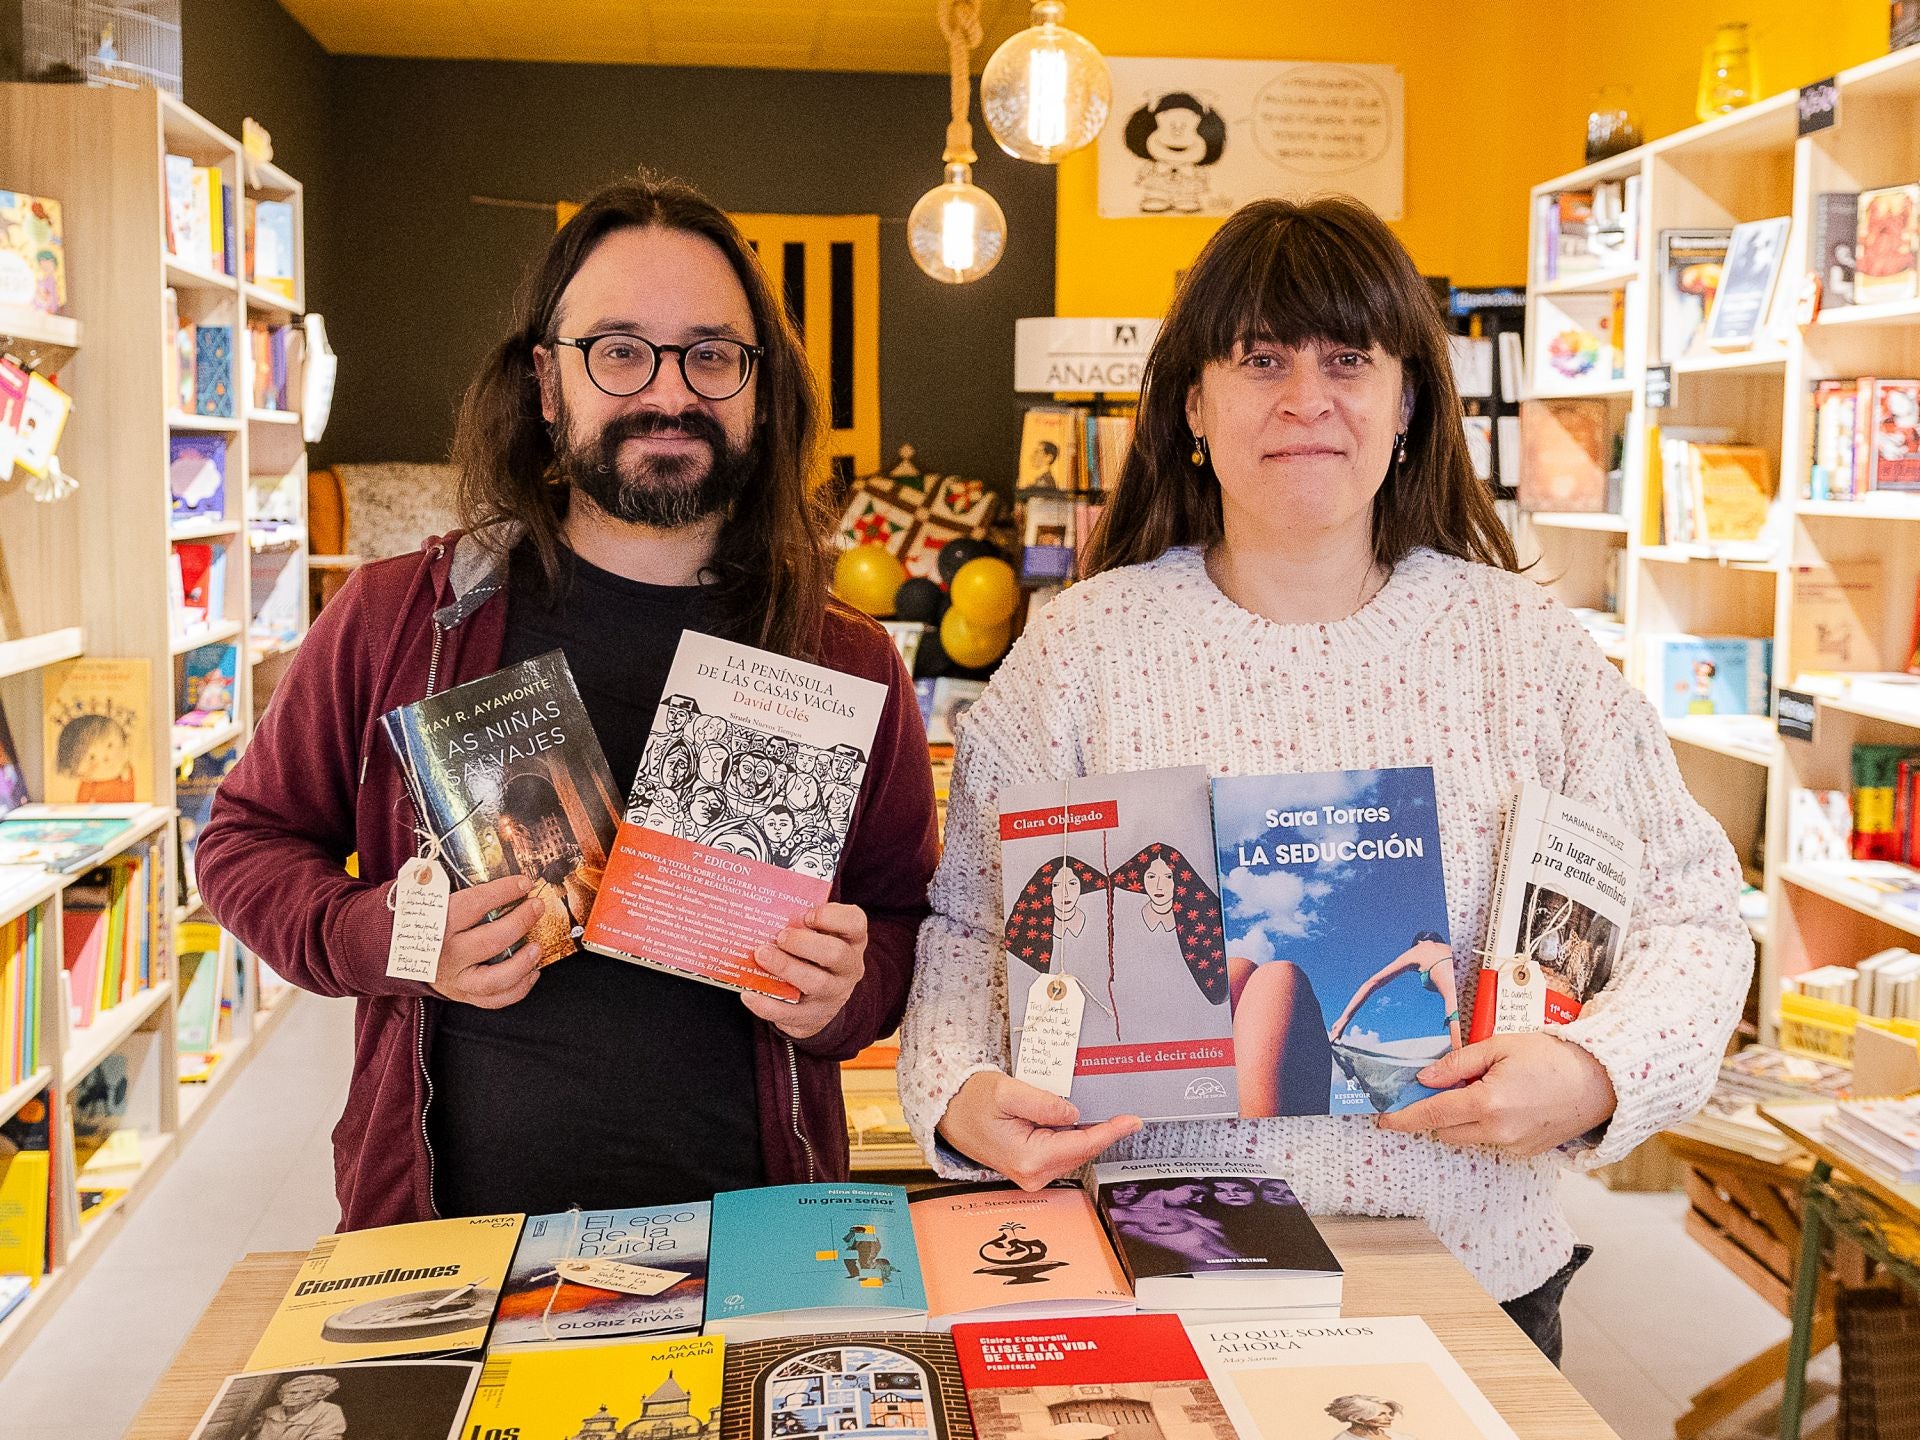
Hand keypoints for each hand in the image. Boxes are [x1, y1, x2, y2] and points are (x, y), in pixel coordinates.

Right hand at [429, 874, 543, 1009]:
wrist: (389, 953)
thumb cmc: (416, 919)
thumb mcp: (425, 897)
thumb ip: (453, 885)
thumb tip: (492, 873)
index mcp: (435, 924)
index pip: (475, 904)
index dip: (504, 891)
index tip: (524, 883)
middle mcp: (445, 955)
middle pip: (490, 941)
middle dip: (521, 921)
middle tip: (537, 907)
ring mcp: (455, 979)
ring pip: (494, 980)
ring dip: (522, 963)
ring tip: (537, 947)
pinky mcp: (463, 994)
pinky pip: (495, 1000)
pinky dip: (518, 988)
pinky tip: (532, 971)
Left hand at [740, 903, 868, 1040]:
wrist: (818, 1002)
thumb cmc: (814, 956)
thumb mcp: (820, 936)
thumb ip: (803, 921)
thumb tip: (765, 904)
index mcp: (851, 940)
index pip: (855, 923)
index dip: (832, 916)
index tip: (807, 915)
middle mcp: (848, 967)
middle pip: (836, 954)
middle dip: (805, 943)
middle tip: (780, 936)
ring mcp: (832, 995)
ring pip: (816, 983)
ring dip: (786, 967)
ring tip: (761, 955)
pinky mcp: (811, 1017)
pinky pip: (789, 1013)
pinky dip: (766, 1004)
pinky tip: (748, 993)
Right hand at [937, 1070, 1141, 1188]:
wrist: (948, 1113)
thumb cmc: (971, 1101)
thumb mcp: (1007, 1091)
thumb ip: (1043, 1103)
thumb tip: (1073, 1113)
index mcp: (1030, 1158)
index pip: (1083, 1145)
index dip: (1111, 1132)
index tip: (1133, 1122)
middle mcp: (1033, 1173)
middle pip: (1081, 1151)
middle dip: (1103, 1132)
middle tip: (1124, 1114)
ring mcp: (1031, 1174)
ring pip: (1073, 1152)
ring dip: (1087, 1134)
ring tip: (1101, 1114)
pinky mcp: (1030, 1168)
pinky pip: (1061, 1151)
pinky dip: (1073, 1137)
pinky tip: (1077, 1122)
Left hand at [1375, 1032, 1616, 1156]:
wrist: (1599, 1081)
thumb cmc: (1552, 1057)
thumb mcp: (1499, 1046)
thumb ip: (1457, 1064)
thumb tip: (1424, 1078)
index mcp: (1487, 1104)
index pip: (1431, 1115)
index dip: (1403, 1118)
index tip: (1383, 1120)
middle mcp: (1498, 1132)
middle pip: (1445, 1130)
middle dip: (1438, 1111)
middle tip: (1446, 1085)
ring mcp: (1514, 1146)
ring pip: (1468, 1138)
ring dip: (1463, 1118)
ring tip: (1486, 1089)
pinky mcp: (1526, 1153)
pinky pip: (1491, 1142)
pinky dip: (1487, 1125)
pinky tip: (1507, 1103)